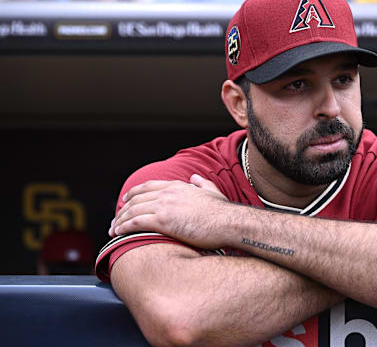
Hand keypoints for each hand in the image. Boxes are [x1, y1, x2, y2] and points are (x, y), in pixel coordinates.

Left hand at [109, 174, 230, 248]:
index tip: (125, 200)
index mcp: (179, 186)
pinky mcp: (163, 221)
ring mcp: (164, 206)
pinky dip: (123, 227)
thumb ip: (202, 183)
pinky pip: (135, 223)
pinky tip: (117, 234)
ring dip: (119, 220)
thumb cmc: (223, 212)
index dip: (134, 193)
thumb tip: (195, 177)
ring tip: (112, 230)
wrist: (229, 222)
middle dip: (122, 210)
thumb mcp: (213, 192)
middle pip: (137, 199)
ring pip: (133, 211)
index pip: (149, 186)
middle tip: (115, 220)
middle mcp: (168, 193)